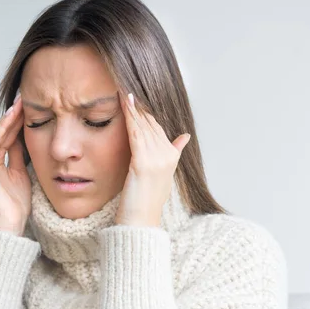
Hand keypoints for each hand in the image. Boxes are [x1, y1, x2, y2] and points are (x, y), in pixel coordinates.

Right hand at [0, 92, 30, 234]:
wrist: (11, 224)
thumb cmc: (18, 204)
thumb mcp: (23, 172)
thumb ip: (21, 155)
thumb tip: (28, 136)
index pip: (7, 136)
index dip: (18, 121)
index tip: (31, 106)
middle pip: (2, 132)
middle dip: (15, 115)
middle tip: (27, 97)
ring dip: (9, 117)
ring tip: (22, 102)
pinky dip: (2, 127)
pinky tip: (13, 116)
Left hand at [115, 93, 190, 226]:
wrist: (140, 221)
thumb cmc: (146, 202)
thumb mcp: (163, 176)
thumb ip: (173, 153)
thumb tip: (184, 137)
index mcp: (172, 157)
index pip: (158, 127)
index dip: (146, 112)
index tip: (136, 96)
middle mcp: (167, 155)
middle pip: (151, 123)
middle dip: (140, 105)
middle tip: (128, 86)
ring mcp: (156, 158)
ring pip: (143, 124)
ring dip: (134, 106)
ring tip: (125, 89)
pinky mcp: (143, 161)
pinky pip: (135, 132)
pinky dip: (130, 115)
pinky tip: (125, 102)